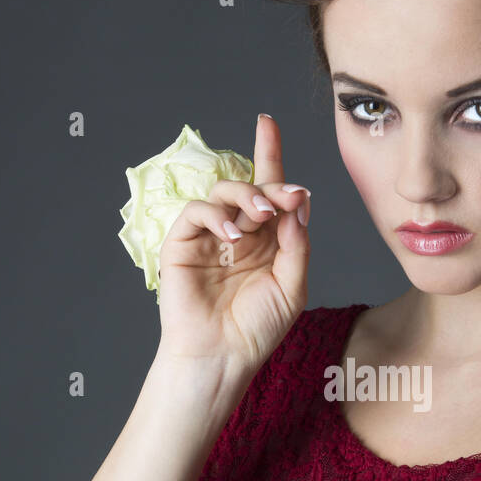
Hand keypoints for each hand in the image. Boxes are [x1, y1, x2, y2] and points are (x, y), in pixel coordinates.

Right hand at [156, 114, 310, 372]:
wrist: (222, 357)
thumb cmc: (257, 328)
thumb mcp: (293, 285)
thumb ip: (297, 243)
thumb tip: (298, 202)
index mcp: (267, 240)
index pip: (270, 191)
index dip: (270, 155)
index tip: (268, 123)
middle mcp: (239, 233)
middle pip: (252, 187)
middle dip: (271, 184)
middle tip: (284, 198)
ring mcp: (209, 237)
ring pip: (223, 192)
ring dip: (245, 195)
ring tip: (259, 216)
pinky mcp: (183, 244)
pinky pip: (197, 212)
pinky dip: (215, 215)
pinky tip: (232, 236)